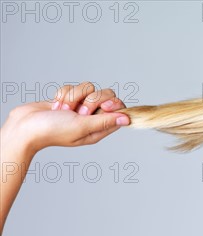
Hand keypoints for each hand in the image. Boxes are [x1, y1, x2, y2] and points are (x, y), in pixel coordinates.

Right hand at [1, 81, 129, 155]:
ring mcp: (79, 107)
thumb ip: (105, 121)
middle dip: (92, 99)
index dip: (114, 104)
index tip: (105, 106)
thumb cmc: (53, 131)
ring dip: (73, 98)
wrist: (26, 126)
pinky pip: (72, 87)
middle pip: (106, 95)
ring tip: (64, 111)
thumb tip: (127, 119)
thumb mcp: (83, 127)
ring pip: (88, 88)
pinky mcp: (68, 99)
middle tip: (81, 112)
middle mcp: (92, 117)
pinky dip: (62, 95)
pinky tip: (55, 106)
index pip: (118, 110)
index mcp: (99, 128)